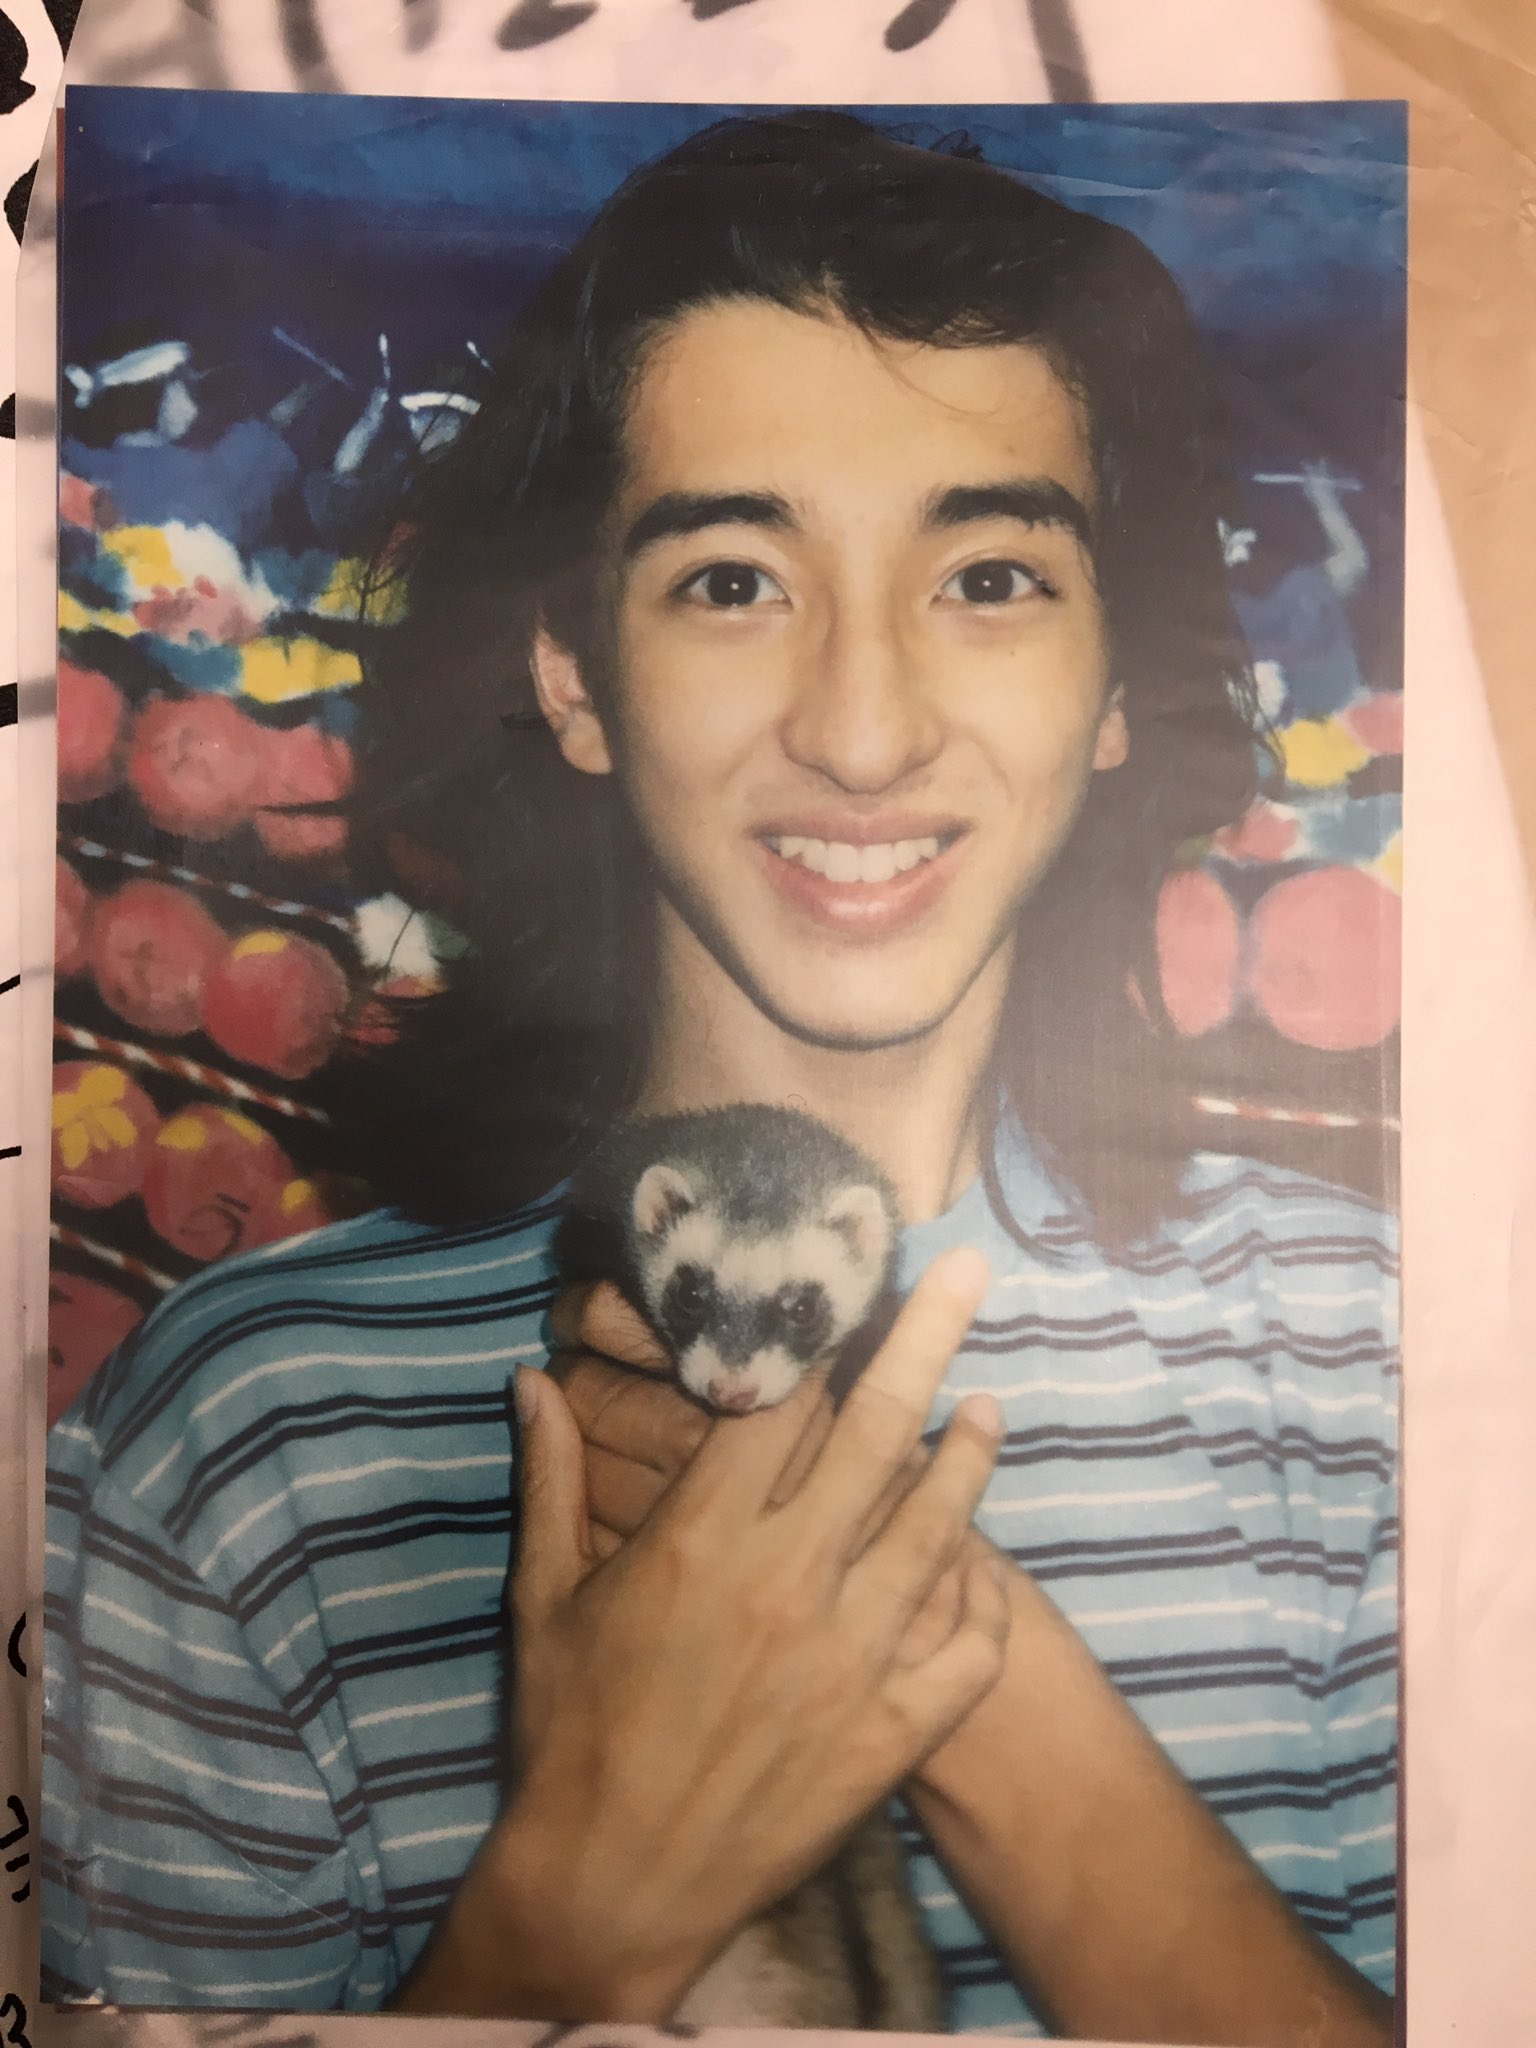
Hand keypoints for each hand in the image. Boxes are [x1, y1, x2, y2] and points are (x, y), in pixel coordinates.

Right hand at [401, 1248, 1006, 2019]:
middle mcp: (788, 1585)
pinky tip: (977, 1565)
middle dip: (926, 1339)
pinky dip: (982, 1601)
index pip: (780, 1405)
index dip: (815, 1339)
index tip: (843, 1290)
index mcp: (701, 1542)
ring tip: (989, 1406)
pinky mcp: (890, 1736)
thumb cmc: (570, 1733)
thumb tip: (534, 1380)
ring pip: (937, 1529)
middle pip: (877, 1432)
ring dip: (970, 1458)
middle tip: (966, 1272)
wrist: (612, 1885)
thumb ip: (551, 1480)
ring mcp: (851, 1662)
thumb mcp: (545, 1599)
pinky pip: (967, 1652)